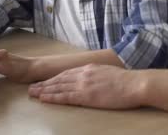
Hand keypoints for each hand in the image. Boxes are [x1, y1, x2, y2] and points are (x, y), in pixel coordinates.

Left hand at [28, 64, 143, 108]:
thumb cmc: (127, 81)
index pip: (67, 73)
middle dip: (44, 83)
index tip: (45, 81)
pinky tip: (44, 98)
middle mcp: (83, 74)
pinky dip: (53, 97)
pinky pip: (65, 96)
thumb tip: (93, 80)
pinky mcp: (86, 95)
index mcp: (89, 68)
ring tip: (33, 93)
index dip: (54, 78)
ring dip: (44, 90)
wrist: (135, 84)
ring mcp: (84, 84)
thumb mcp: (108, 72)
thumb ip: (97, 75)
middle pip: (59, 79)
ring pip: (58, 87)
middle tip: (32, 87)